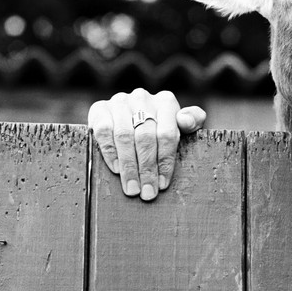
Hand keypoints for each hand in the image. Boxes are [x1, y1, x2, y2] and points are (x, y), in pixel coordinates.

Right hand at [88, 88, 205, 200]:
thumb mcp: (180, 124)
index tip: (162, 184)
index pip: (167, 134)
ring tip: (132, 188)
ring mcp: (120, 102)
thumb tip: (186, 121)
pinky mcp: (100, 108)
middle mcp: (142, 98)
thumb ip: (192, 121)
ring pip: (124, 136)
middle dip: (146, 169)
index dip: (165, 161)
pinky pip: (103, 131)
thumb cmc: (160, 126)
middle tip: (147, 192)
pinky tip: (117, 169)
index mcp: (166, 101)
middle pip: (145, 137)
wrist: (128, 117)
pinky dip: (110, 152)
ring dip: (128, 166)